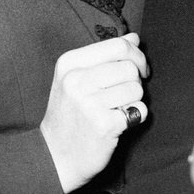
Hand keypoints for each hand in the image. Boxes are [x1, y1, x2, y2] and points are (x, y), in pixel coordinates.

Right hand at [39, 34, 147, 193]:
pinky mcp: (104, 125)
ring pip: (136, 89)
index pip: (118, 45)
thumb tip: (134, 37)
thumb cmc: (70, 114)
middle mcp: (76, 80)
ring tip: (115, 110)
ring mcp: (89, 103)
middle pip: (130, 67)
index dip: (137, 56)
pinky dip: (135, 117)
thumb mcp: (77, 78)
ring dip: (133, 101)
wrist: (55, 156)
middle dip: (135, 81)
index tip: (139, 69)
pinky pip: (139, 110)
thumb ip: (106, 55)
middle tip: (123, 95)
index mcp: (69, 63)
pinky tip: (118, 123)